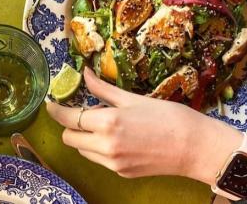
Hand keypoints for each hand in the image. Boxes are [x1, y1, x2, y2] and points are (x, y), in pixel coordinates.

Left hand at [46, 68, 242, 184]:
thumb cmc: (168, 116)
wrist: (196, 147)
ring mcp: (113, 163)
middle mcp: (105, 146)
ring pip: (82, 150)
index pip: (69, 118)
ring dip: (84, 137)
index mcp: (107, 123)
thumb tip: (84, 74)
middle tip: (81, 111)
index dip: (56, 111)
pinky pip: (99, 159)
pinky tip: (116, 136)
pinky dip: (98, 147)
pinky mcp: (122, 173)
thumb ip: (103, 89)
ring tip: (103, 123)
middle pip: (69, 138)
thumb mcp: (133, 98)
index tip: (50, 104)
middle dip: (70, 125)